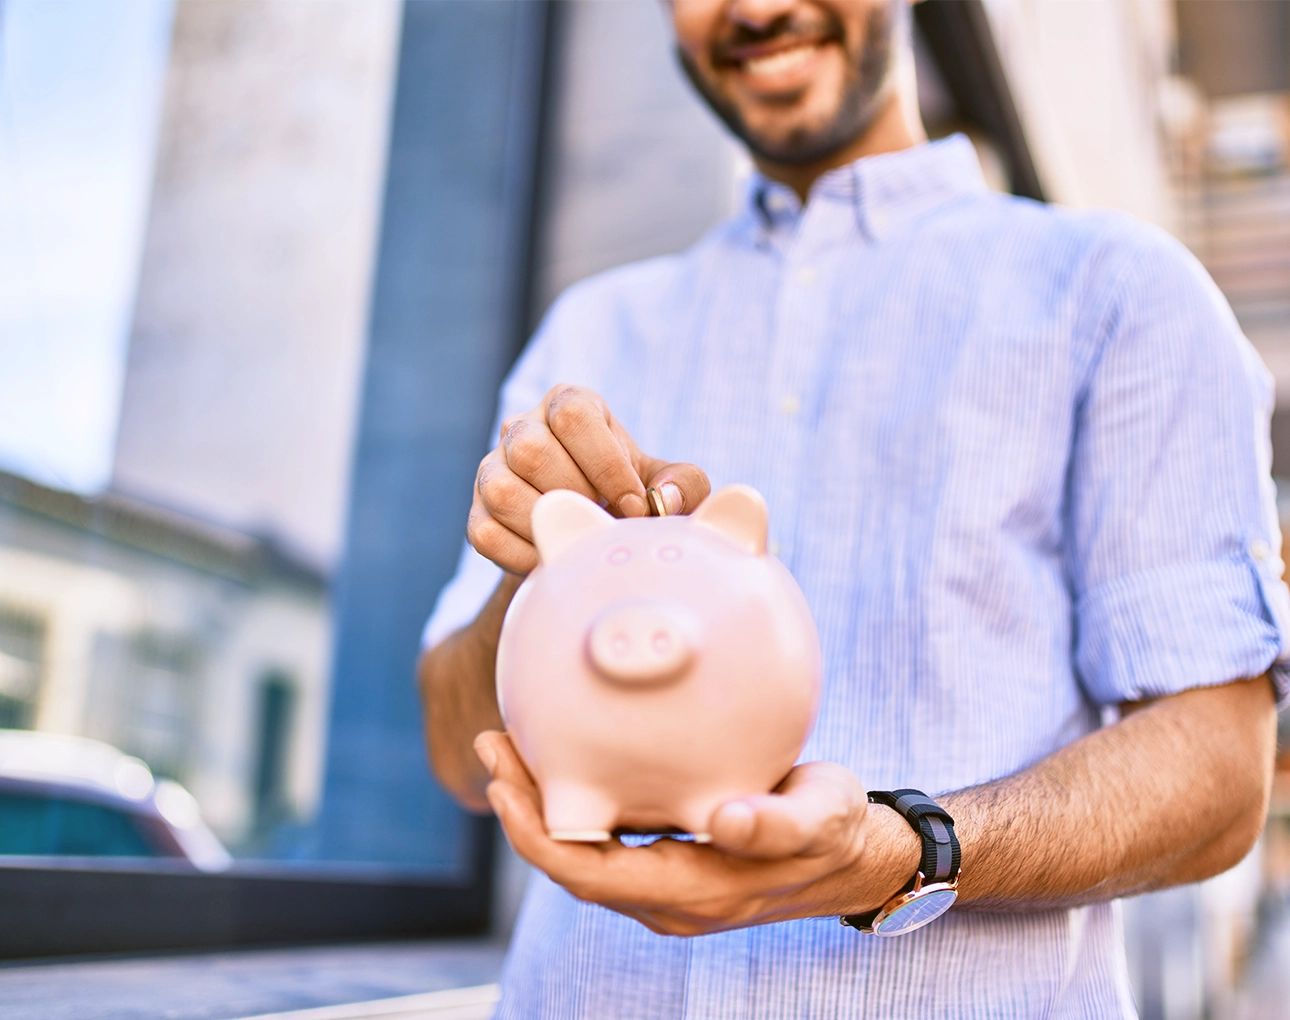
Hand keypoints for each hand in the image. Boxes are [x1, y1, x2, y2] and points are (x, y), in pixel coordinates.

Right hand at [468, 385, 710, 573]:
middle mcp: (522, 427)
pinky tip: (553, 555)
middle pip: (530, 449)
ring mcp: (491, 469)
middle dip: (576, 494)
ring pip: (500, 489)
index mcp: (569, 404)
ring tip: (576, 535)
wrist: (587, 532)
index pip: (573, 415)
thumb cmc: (632, 497)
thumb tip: (661, 499)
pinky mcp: (476, 513)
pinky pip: (485, 533)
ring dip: (547, 522)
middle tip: (602, 520)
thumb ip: (683, 484)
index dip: (606, 465)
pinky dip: (523, 555)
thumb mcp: (667, 484)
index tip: (633, 505)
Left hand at [473, 731, 922, 935]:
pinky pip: (604, 839)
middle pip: (571, 862)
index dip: (535, 836)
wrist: (855, 854)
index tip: (502, 783)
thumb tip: (728, 819)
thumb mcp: (820, 818)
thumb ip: (778, 823)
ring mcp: (665, 884)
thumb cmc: (837, 829)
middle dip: (522, 809)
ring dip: (540, 804)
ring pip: (582, 852)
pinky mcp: (670, 861)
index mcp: (693, 891)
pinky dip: (574, 803)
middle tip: (492, 741)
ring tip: (510, 742)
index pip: (589, 874)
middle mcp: (668, 898)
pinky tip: (566, 756)